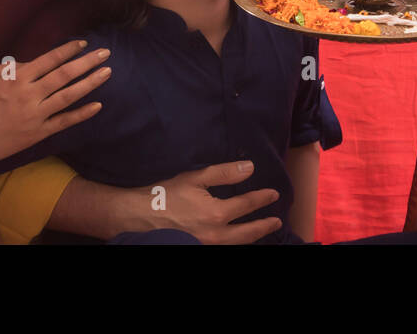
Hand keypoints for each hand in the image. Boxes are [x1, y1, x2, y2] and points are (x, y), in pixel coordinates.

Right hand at [0, 40, 111, 167]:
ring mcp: (36, 114)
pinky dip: (82, 113)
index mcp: (18, 78)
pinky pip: (64, 121)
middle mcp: (31, 94)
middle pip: (65, 74)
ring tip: (107, 73)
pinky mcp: (39, 133)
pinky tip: (98, 105)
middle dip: (87, 62)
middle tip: (106, 53)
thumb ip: (10, 67)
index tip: (84, 44)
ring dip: (90, 83)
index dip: (69, 50)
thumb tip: (31, 63)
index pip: (50, 60)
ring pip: (69, 95)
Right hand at [145, 161, 282, 243]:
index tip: (273, 194)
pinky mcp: (198, 248)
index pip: (247, 205)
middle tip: (277, 222)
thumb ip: (224, 173)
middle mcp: (216, 235)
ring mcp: (207, 245)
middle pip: (248, 233)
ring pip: (237, 244)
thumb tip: (249, 168)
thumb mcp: (195, 178)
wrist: (139, 218)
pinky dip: (235, 243)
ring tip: (261, 231)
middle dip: (264, 226)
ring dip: (252, 237)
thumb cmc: (166, 195)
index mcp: (217, 214)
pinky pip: (224, 248)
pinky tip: (237, 239)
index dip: (262, 198)